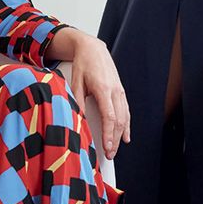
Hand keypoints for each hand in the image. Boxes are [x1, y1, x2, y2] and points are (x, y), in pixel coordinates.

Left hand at [67, 34, 131, 158]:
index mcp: (103, 89)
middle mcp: (115, 91)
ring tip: (115, 149)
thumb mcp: (76, 82)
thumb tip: (78, 120)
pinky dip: (127, 125)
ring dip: (121, 135)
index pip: (110, 116)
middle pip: (119, 121)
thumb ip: (78, 101)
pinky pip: (126, 111)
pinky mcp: (121, 91)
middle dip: (115, 140)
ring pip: (125, 117)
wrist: (93, 49)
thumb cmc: (83, 64)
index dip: (109, 134)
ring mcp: (120, 91)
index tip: (107, 147)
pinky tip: (126, 136)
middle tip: (109, 154)